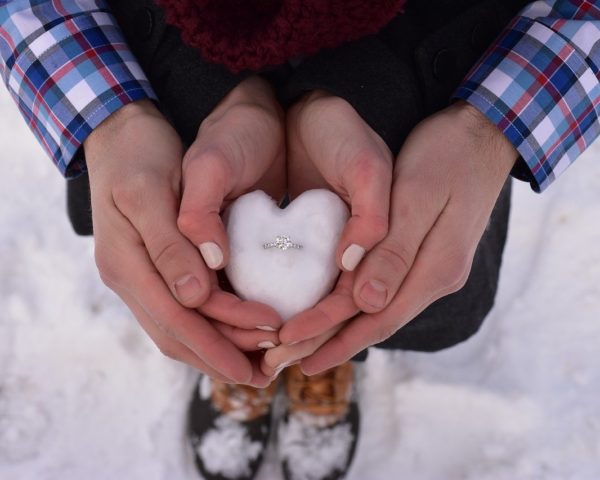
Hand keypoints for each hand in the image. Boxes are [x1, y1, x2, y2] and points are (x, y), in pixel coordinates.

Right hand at [86, 76, 284, 385]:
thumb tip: (194, 299)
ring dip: (218, 347)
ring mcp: (141, 274)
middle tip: (266, 374)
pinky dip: (212, 326)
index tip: (257, 360)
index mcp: (125, 263)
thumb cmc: (139, 153)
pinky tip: (238, 331)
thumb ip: (169, 245)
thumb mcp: (150, 191)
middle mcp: (131, 277)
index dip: (217, 343)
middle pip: (177, 334)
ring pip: (179, 328)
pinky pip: (182, 309)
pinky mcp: (155, 267)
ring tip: (258, 362)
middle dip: (221, 357)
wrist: (122, 131)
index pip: (176, 319)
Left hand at [282, 101, 517, 373]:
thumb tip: (368, 304)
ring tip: (299, 345)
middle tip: (282, 360)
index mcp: (434, 269)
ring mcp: (430, 267)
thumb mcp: (419, 197)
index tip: (289, 349)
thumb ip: (396, 252)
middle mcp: (434, 277)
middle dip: (327, 342)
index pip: (376, 317)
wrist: (483, 134)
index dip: (332, 337)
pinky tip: (332, 308)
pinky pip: (383, 289)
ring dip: (338, 329)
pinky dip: (353, 305)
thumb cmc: (448, 156)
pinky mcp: (423, 254)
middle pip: (374, 322)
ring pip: (377, 309)